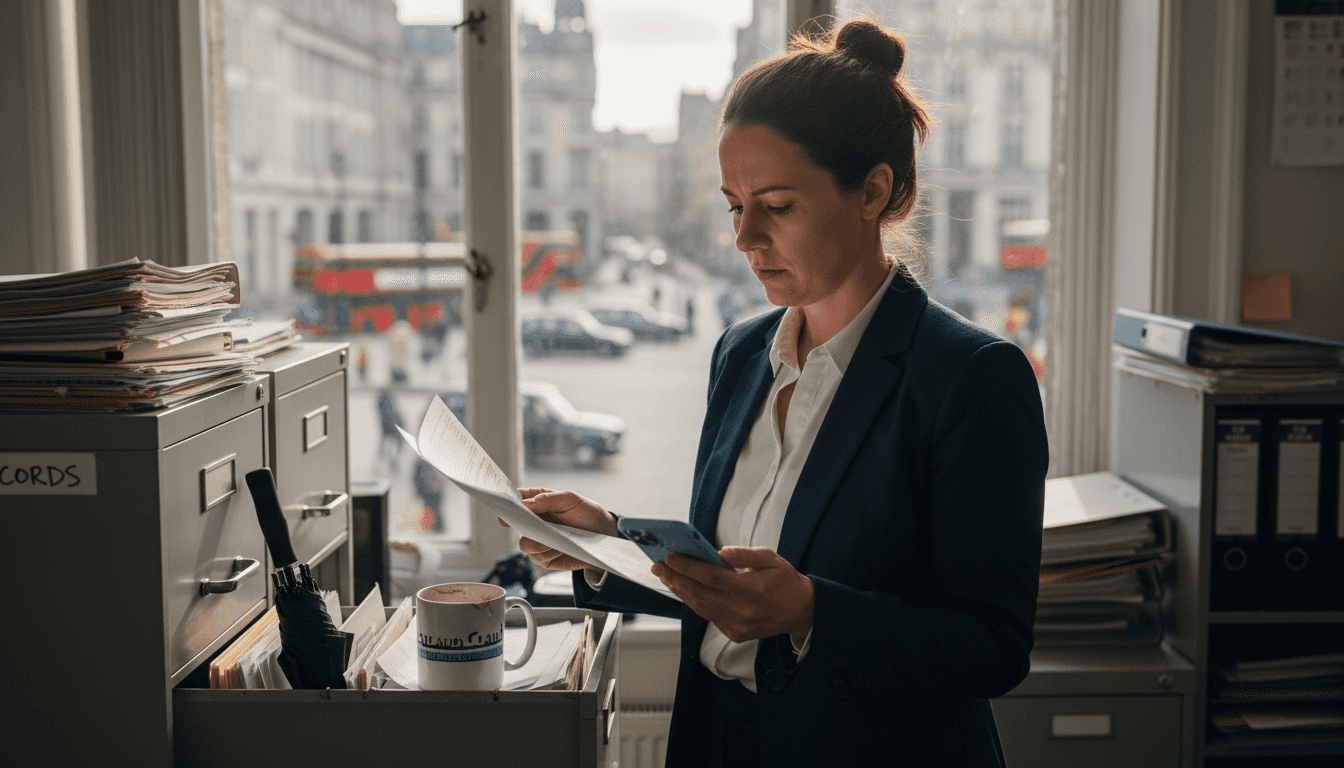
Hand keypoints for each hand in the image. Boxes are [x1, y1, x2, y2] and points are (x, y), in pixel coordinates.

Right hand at [505, 488, 617, 571]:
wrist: (604, 537)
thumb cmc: (586, 513)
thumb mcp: (570, 499)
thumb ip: (547, 499)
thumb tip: (525, 504)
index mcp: (538, 502)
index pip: (517, 500)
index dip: (508, 503)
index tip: (507, 508)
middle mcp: (535, 522)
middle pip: (516, 524)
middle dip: (521, 526)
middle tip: (532, 526)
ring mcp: (538, 540)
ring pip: (525, 544)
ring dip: (539, 543)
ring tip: (556, 539)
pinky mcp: (544, 557)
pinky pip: (537, 557)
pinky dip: (548, 553)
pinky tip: (560, 548)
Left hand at [652, 547, 814, 641]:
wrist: (801, 611)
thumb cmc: (785, 582)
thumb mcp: (770, 559)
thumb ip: (744, 555)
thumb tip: (720, 552)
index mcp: (750, 589)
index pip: (710, 577)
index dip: (688, 567)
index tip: (671, 558)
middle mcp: (740, 609)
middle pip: (699, 593)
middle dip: (675, 579)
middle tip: (659, 568)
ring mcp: (736, 624)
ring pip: (700, 607)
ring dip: (681, 592)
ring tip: (667, 578)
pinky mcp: (734, 633)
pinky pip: (709, 617)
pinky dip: (695, 604)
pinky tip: (686, 592)